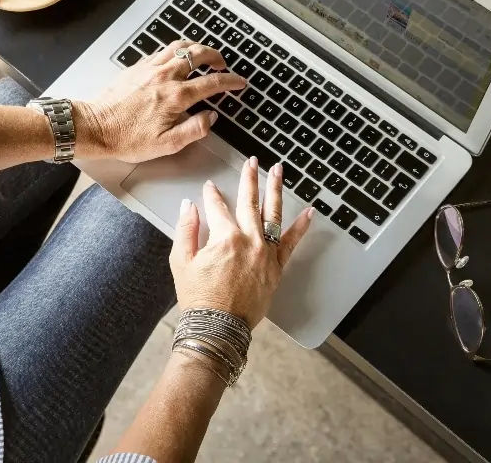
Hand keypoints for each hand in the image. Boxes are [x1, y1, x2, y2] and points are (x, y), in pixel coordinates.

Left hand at [75, 40, 245, 162]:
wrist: (94, 127)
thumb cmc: (126, 138)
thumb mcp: (167, 144)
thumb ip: (194, 129)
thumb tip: (210, 118)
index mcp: (176, 97)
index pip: (212, 83)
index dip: (230, 81)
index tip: (239, 82)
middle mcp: (164, 77)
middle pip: (198, 54)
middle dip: (216, 56)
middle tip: (222, 64)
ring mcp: (149, 69)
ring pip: (179, 46)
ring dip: (196, 47)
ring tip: (203, 54)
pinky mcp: (136, 67)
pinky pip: (161, 51)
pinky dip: (174, 50)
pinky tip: (175, 58)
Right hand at [170, 159, 313, 327]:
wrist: (218, 327)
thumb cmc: (198, 298)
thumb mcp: (182, 262)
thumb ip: (186, 229)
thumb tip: (189, 206)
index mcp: (224, 237)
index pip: (217, 207)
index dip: (211, 195)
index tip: (209, 188)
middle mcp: (249, 240)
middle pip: (249, 202)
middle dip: (249, 179)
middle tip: (252, 162)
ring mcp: (266, 253)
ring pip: (272, 214)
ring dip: (275, 190)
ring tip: (278, 172)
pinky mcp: (276, 267)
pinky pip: (291, 243)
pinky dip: (301, 227)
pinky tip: (309, 212)